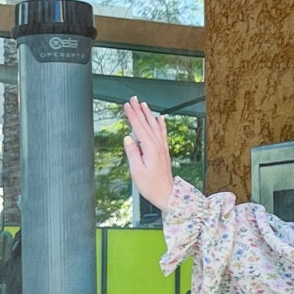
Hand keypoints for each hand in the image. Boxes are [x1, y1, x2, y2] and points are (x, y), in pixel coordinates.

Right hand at [123, 95, 175, 209]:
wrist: (168, 194)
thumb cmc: (152, 186)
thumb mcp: (137, 171)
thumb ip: (132, 153)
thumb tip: (128, 139)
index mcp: (150, 149)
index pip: (139, 128)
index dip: (132, 115)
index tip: (126, 105)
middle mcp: (158, 146)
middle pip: (147, 123)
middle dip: (139, 110)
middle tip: (133, 99)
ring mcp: (162, 148)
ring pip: (155, 126)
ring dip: (149, 114)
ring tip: (144, 104)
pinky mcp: (164, 151)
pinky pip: (163, 133)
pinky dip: (161, 124)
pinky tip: (160, 118)